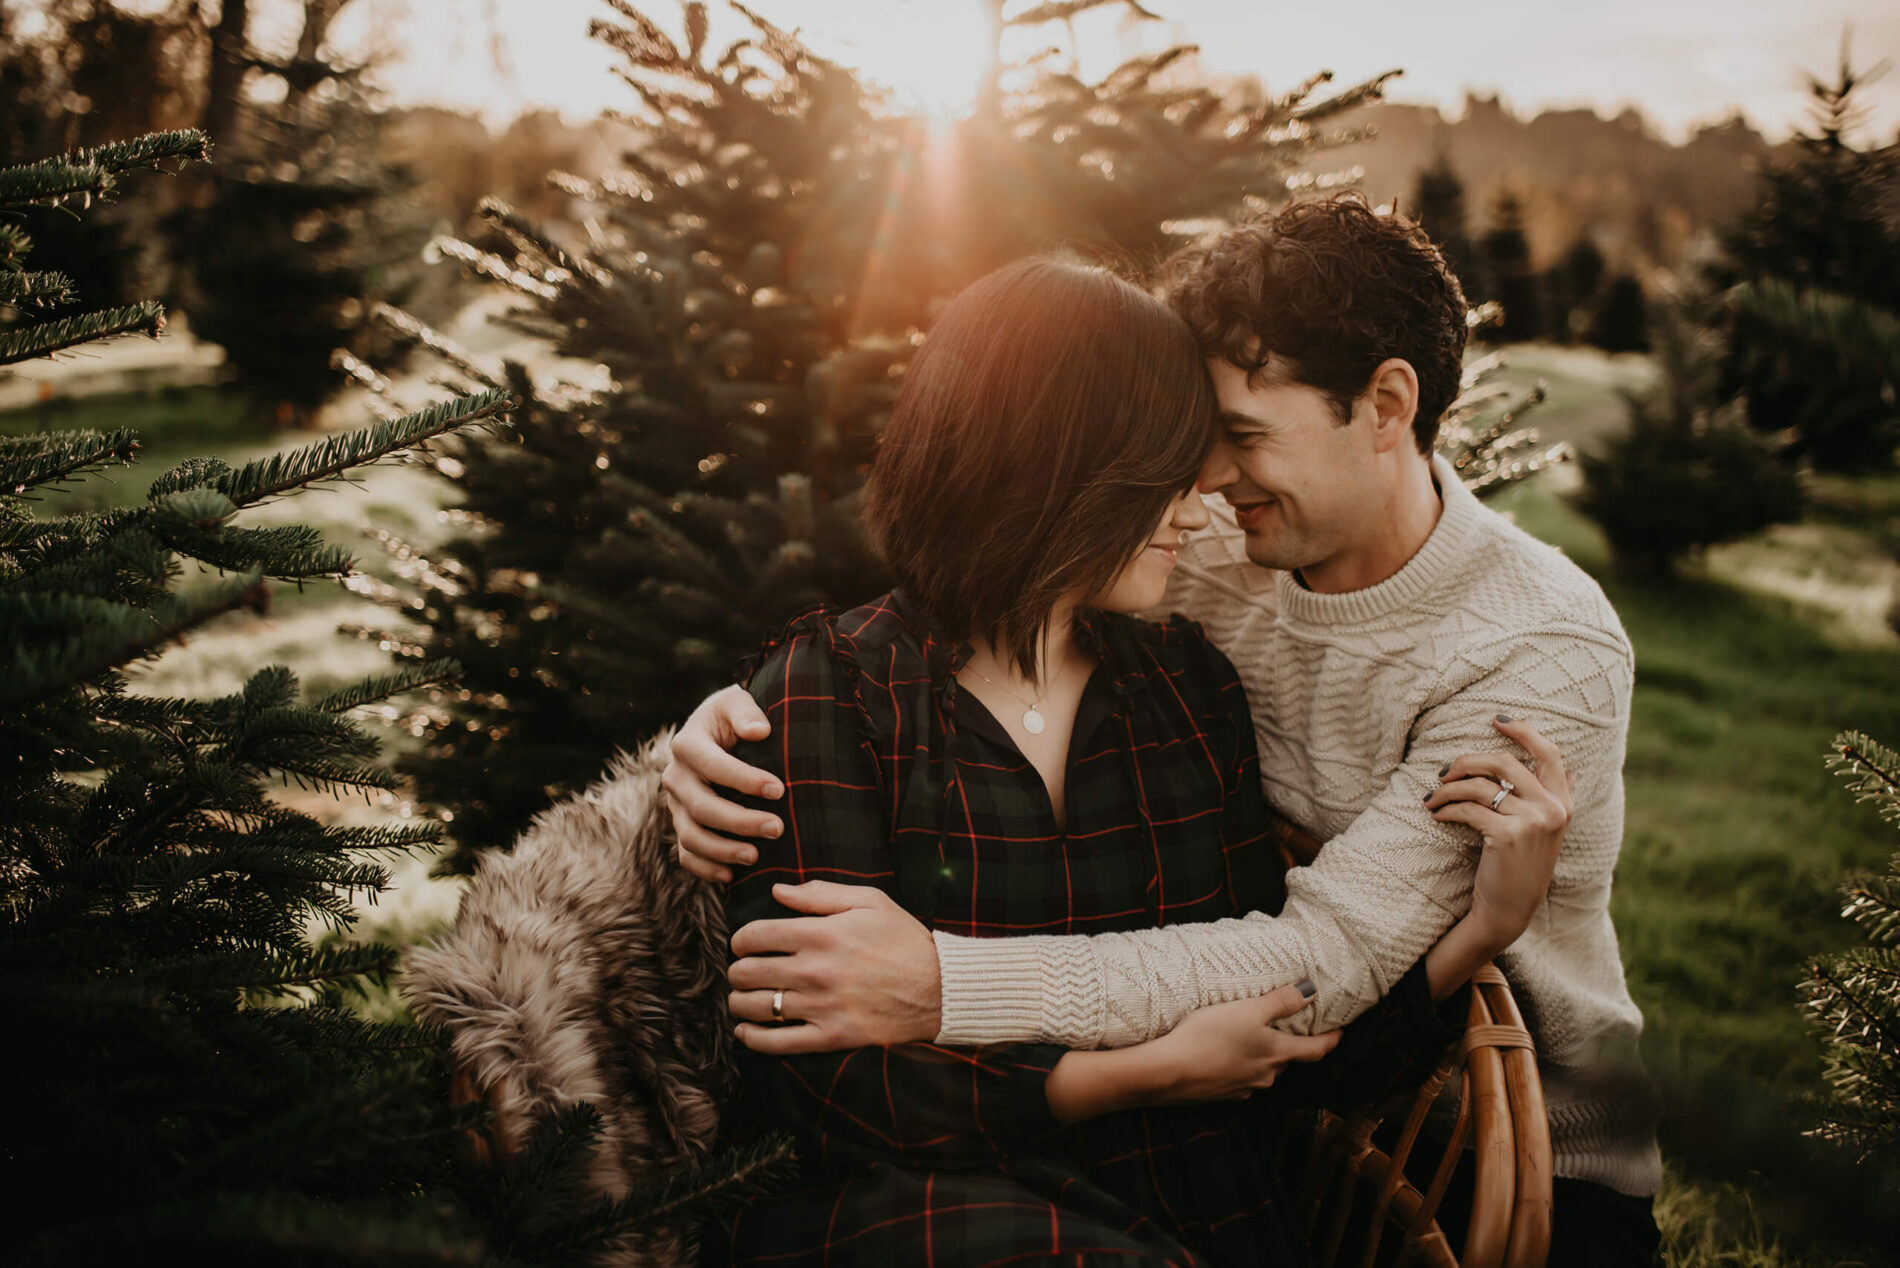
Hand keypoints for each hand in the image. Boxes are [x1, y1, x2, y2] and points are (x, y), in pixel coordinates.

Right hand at [661, 684, 783, 883]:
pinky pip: (686, 854)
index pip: (712, 765)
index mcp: (687, 744)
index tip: (778, 790)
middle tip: (777, 828)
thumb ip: (746, 711)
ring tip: (755, 856)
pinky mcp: (683, 824)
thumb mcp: (736, 702)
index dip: (744, 780)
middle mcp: (676, 776)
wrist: (715, 732)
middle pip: (701, 807)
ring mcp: (676, 805)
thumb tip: (759, 731)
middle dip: (739, 821)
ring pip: (690, 836)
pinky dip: (705, 868)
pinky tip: (731, 875)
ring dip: (722, 850)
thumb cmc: (733, 717)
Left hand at [727, 881, 941, 1053]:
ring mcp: (821, 1007)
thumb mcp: (869, 902)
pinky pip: (777, 1043)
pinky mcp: (831, 1037)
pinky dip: (752, 1038)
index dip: (740, 939)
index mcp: (821, 934)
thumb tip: (777, 891)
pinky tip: (745, 1031)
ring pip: (756, 1008)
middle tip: (742, 970)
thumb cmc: (904, 940)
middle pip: (748, 972)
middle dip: (737, 970)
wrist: (939, 988)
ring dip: (739, 1002)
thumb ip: (820, 894)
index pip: (755, 936)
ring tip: (741, 998)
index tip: (743, 944)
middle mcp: (815, 971)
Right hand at [1140, 982, 1339, 1103]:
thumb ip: (1280, 1002)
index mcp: (1276, 1054)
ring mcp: (1243, 1088)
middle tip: (1291, 1029)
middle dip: (1291, 1046)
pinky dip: (1239, 1066)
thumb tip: (1311, 991)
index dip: (1330, 1040)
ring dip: (1262, 1057)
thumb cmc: (1209, 1036)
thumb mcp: (1247, 1010)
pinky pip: (1239, 1079)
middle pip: (1287, 1061)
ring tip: (1252, 1038)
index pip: (1316, 1050)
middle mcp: (1265, 1076)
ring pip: (1262, 1071)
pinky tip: (1224, 1056)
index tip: (1340, 1033)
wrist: (1168, 1072)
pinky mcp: (1221, 1094)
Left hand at [1425, 716, 1573, 953]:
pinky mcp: (1507, 835)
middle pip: (1504, 762)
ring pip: (1480, 785)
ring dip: (1448, 788)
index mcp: (1563, 803)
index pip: (1549, 753)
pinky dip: (1447, 808)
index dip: (1523, 731)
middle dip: (1466, 761)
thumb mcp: (1545, 830)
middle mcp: (1553, 809)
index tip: (1496, 719)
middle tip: (1443, 772)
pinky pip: (1468, 808)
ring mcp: (1532, 822)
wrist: (1509, 909)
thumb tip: (1570, 768)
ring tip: (1432, 798)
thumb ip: (1554, 798)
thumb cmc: (1520, 865)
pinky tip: (1436, 814)